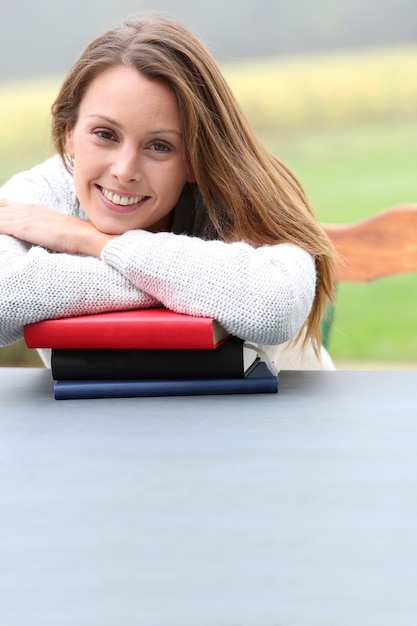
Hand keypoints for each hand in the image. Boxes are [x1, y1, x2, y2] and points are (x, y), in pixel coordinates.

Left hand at [0, 199, 114, 256]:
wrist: (84, 235)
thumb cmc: (75, 235)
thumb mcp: (56, 226)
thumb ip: (45, 226)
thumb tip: (43, 234)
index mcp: (33, 207)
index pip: (5, 203)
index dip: (0, 208)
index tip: (1, 214)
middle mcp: (26, 209)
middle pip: (0, 206)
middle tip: (0, 223)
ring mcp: (23, 217)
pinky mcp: (22, 227)